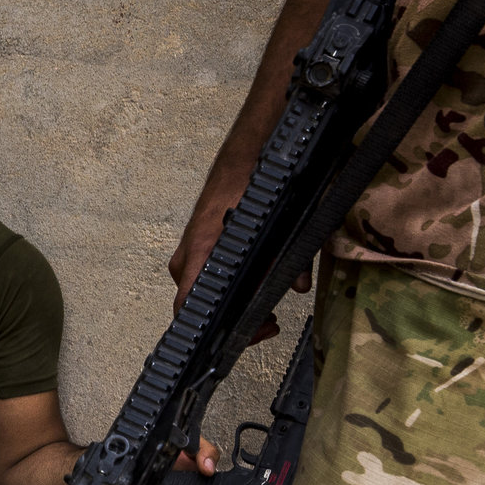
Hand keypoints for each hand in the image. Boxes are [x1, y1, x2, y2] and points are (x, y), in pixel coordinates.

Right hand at [170, 186, 303, 342]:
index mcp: (202, 249)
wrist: (247, 152)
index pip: (187, 304)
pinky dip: (227, 284)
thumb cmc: (257, 182)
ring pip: (201, 288)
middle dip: (233, 319)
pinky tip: (253, 283)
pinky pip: (205, 273)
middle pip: (195, 302)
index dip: (214, 329)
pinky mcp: (199, 242)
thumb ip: (291, 258)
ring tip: (263, 306)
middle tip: (268, 323)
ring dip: (230, 302)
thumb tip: (297, 286)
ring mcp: (191, 247)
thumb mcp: (281, 224)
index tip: (248, 332)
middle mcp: (189, 252)